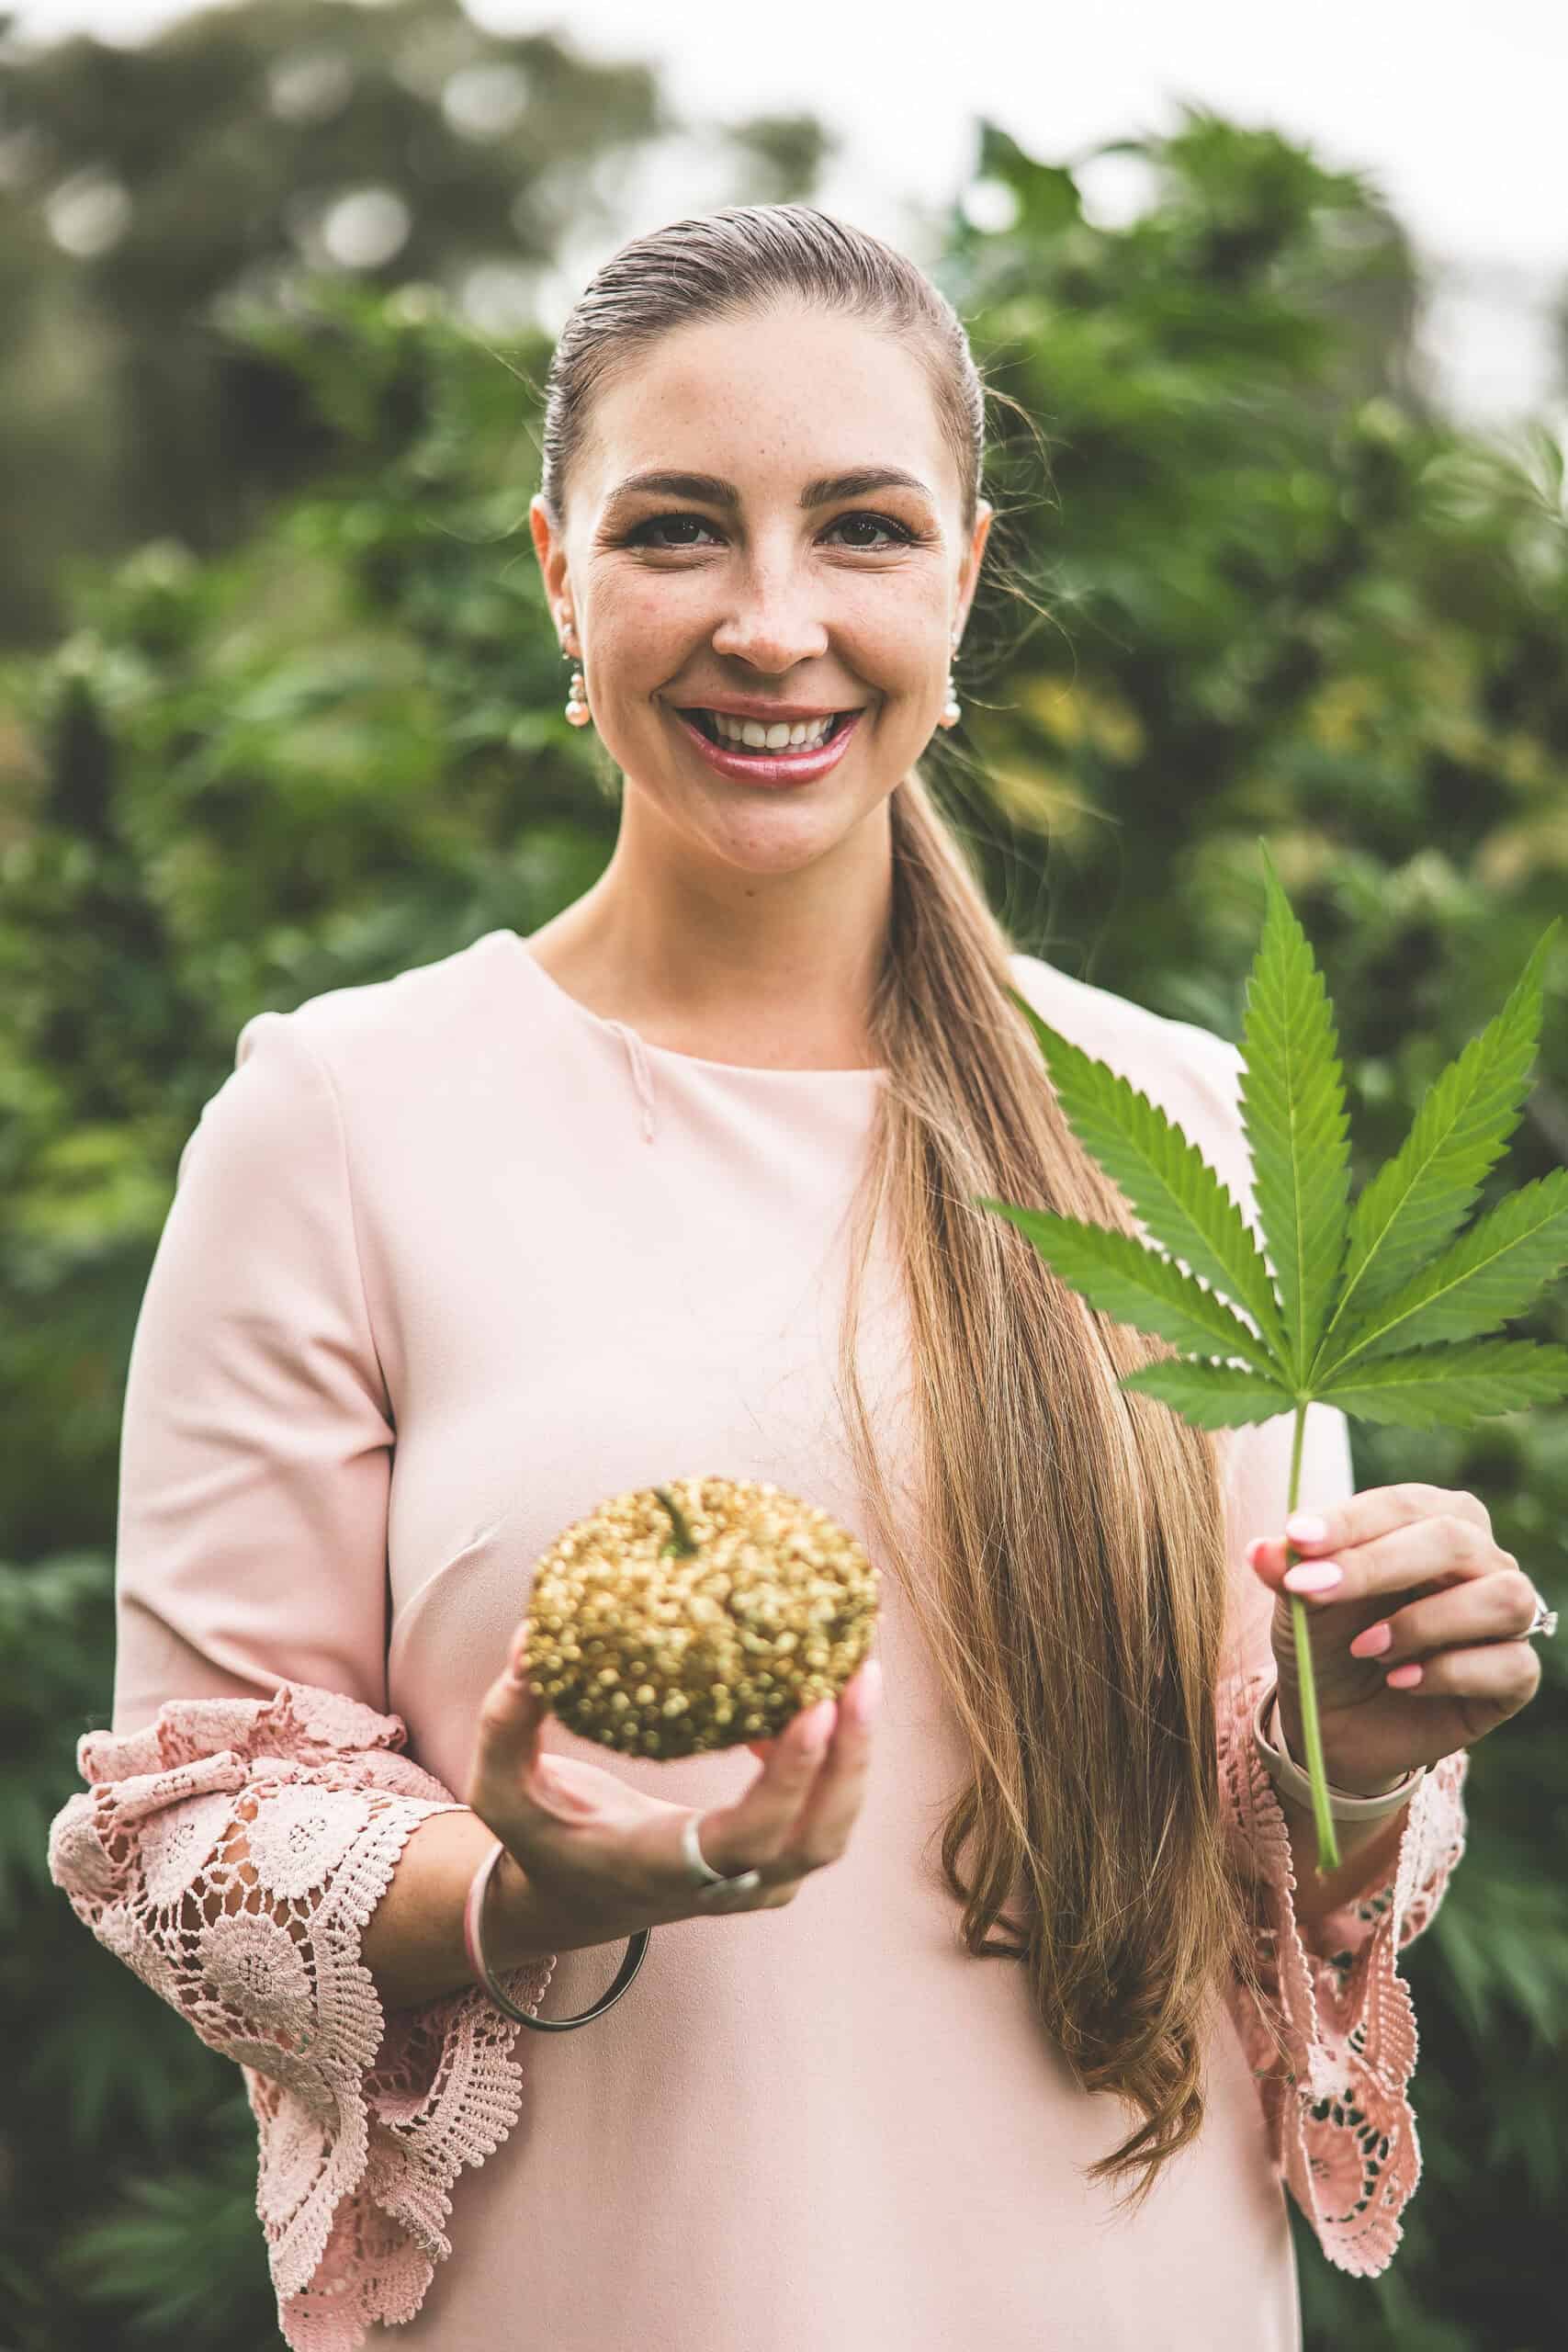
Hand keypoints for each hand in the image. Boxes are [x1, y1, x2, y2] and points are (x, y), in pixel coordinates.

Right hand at [465, 1624, 880, 1947]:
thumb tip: (530, 1642)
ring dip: (855, 1752)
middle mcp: (725, 1885)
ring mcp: (756, 1881)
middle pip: (817, 1839)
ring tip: (858, 1668)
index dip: (793, 1777)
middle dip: (851, 1757)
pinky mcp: (771, 1859)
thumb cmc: (542, 1840)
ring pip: (832, 1828)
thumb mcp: (504, 1792)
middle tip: (861, 1671)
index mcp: (666, 1868)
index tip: (815, 1704)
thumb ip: (507, 1724)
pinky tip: (811, 1691)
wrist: (571, 1901)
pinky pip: (821, 1811)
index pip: (750, 1837)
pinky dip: (833, 1755)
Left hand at [1245, 1481, 1543, 1795]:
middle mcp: (1482, 1559)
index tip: (1296, 1539)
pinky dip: (1449, 1671)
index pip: (1402, 1505)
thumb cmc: (1327, 1639)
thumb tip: (1263, 1550)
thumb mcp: (1299, 1604)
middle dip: (1379, 1564)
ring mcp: (1508, 1618)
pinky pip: (1512, 1664)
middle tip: (1314, 1591)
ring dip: (1425, 1621)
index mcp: (1433, 1519)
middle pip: (1455, 1540)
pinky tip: (1401, 1681)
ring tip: (1367, 1647)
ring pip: (1502, 1597)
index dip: (1350, 1521)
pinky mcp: (1516, 1676)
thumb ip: (1287, 1571)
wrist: (1338, 1720)